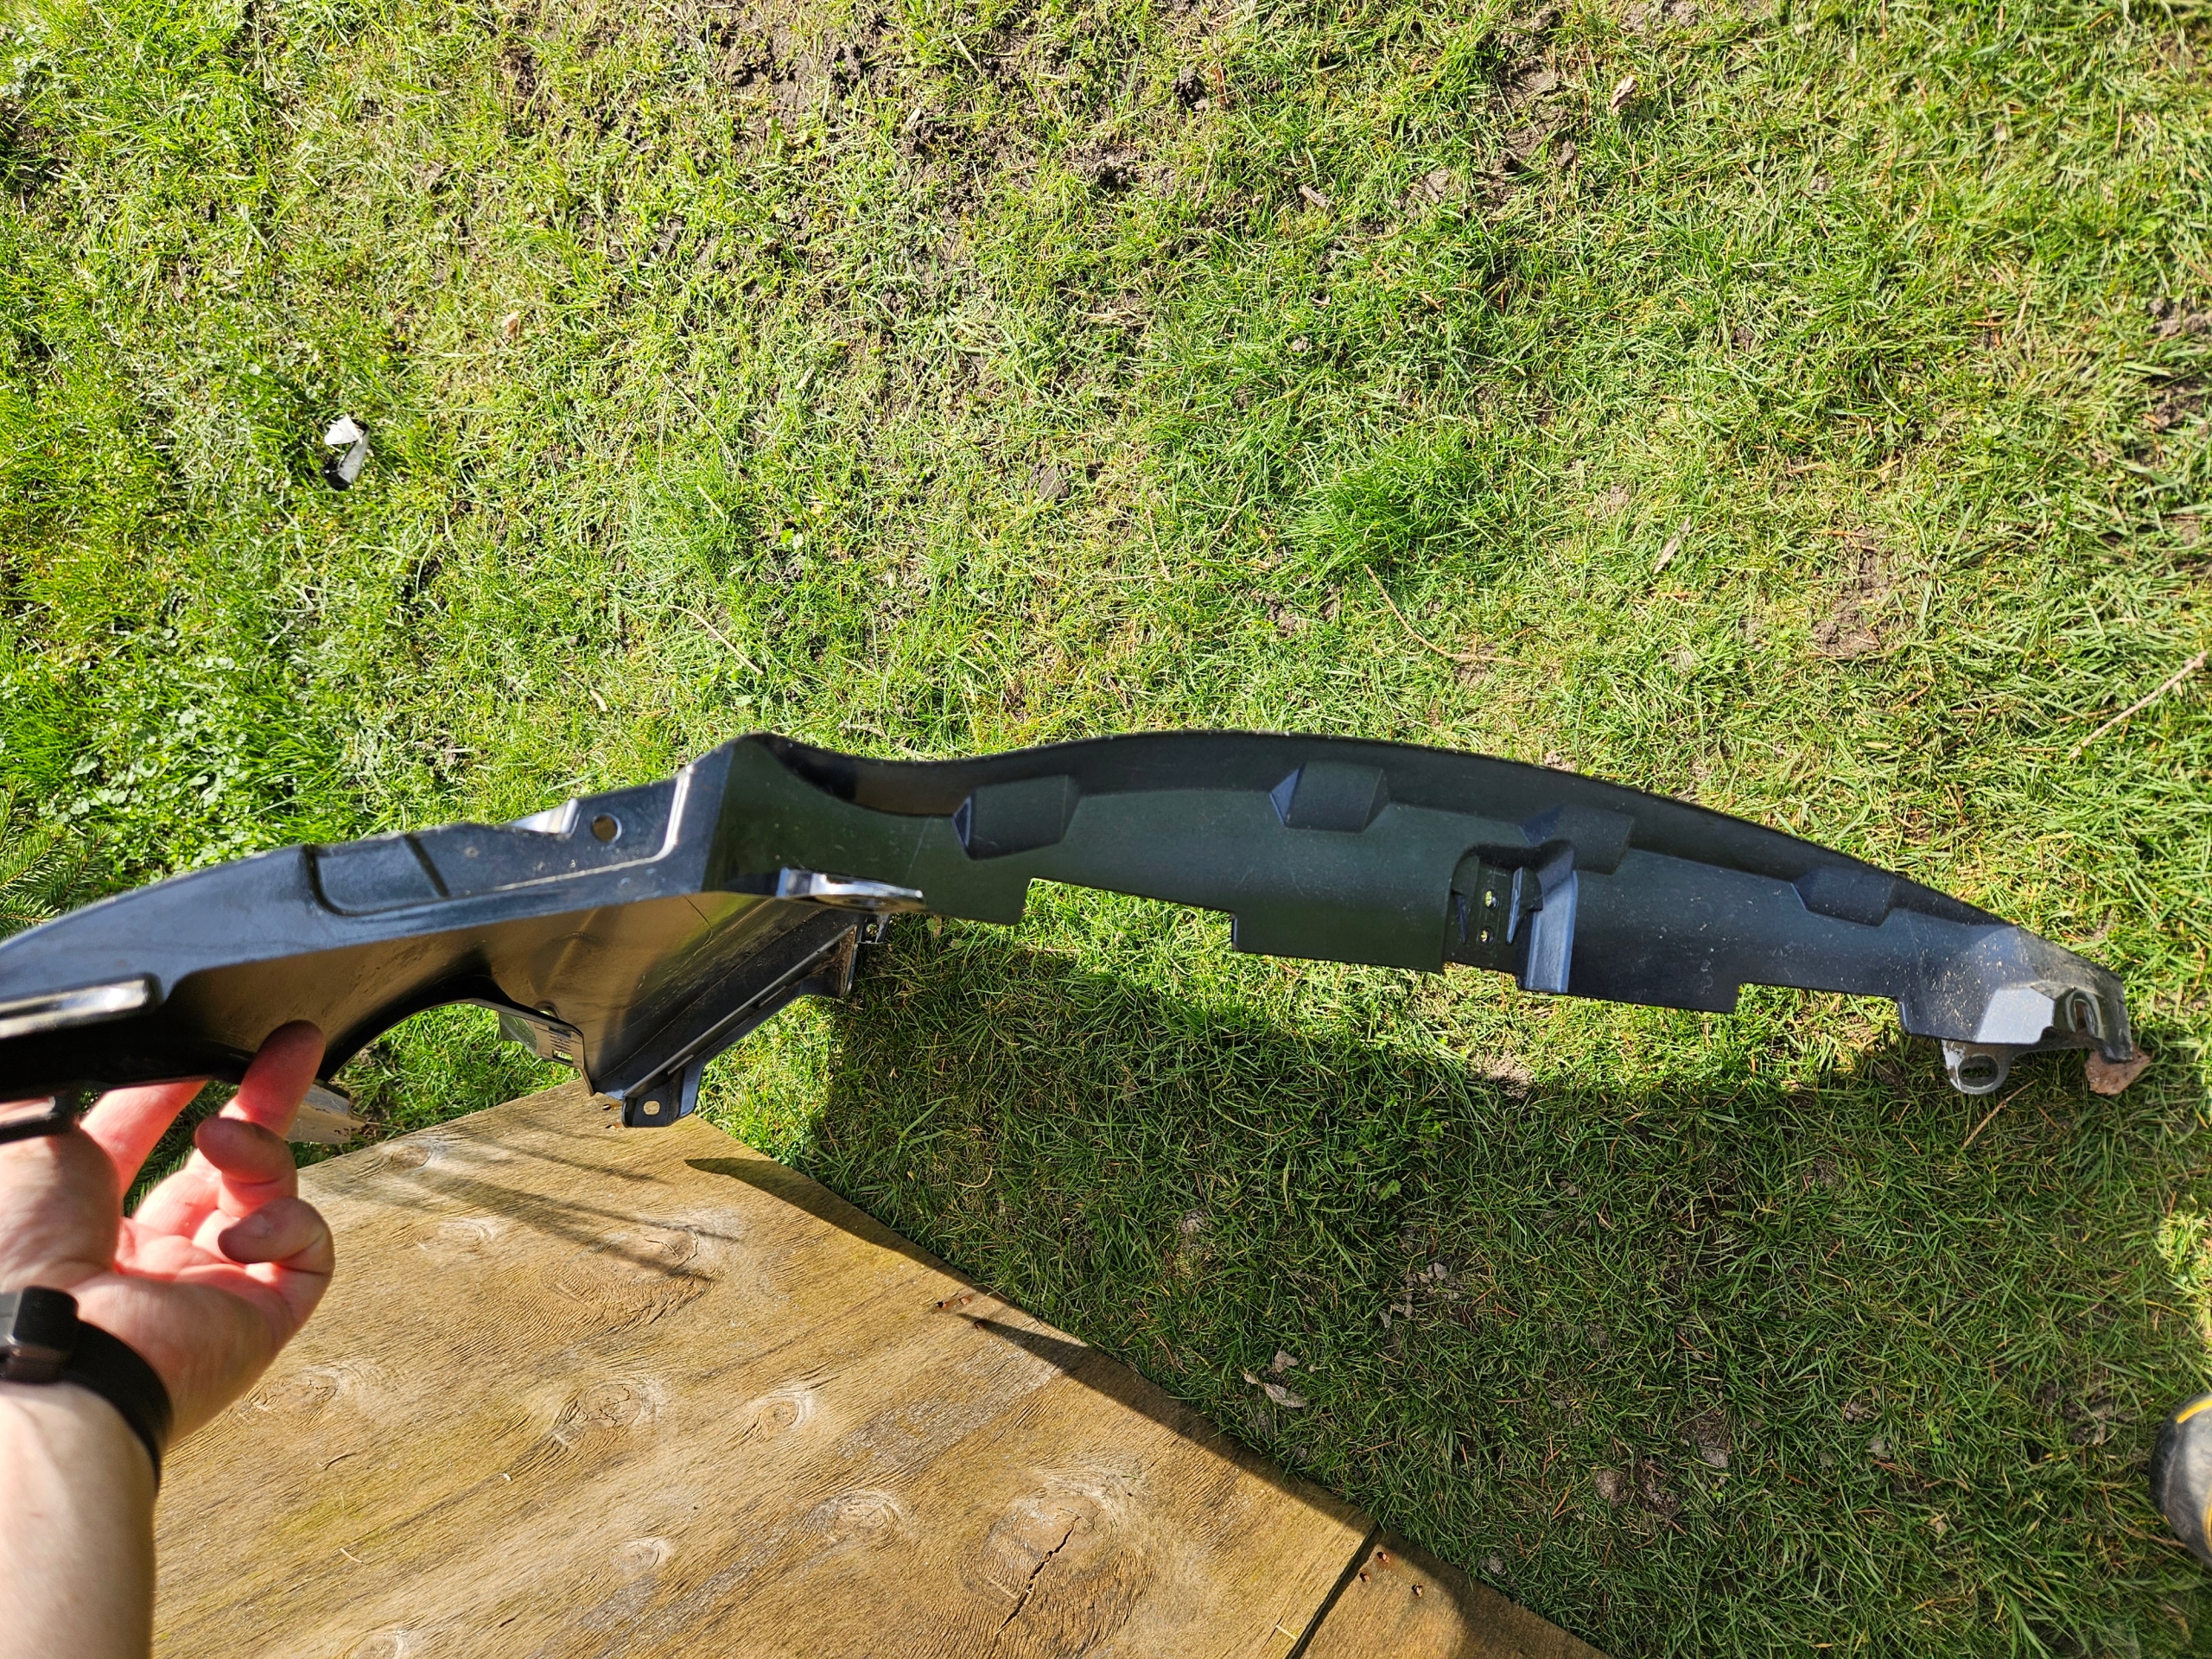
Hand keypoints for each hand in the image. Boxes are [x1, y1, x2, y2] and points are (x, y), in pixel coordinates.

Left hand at [0, 1023, 334, 1438]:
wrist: (52, 1349)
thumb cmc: (12, 1256)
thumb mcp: (17, 1145)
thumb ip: (46, 1098)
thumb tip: (58, 1058)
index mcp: (79, 1228)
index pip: (143, 1142)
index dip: (172, 1090)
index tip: (201, 1045)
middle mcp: (147, 1261)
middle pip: (223, 1163)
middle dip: (263, 1098)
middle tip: (295, 1044)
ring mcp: (209, 1290)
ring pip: (270, 1195)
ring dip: (258, 1151)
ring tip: (224, 1141)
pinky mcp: (262, 1318)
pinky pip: (308, 1252)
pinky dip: (287, 1224)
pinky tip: (241, 1232)